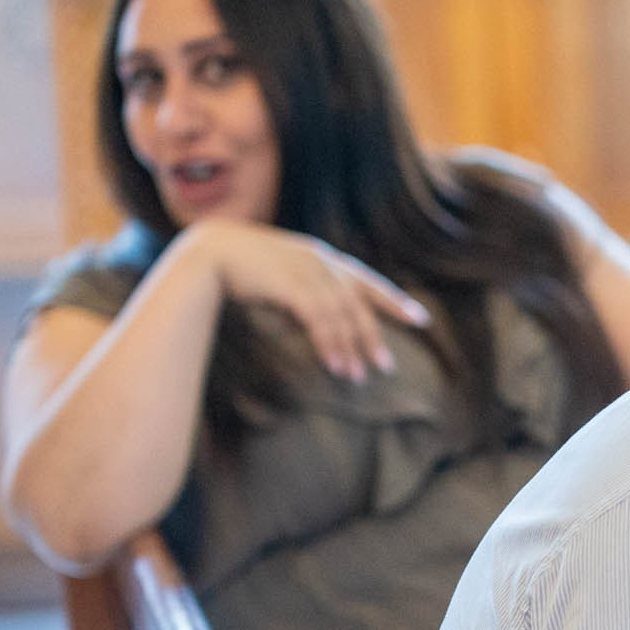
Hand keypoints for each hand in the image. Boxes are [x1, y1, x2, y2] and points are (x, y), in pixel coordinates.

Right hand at [184, 217, 430, 382]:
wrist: (208, 252)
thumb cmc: (242, 268)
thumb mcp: (283, 280)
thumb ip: (306, 300)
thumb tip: (321, 331)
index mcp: (322, 259)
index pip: (367, 283)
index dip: (394, 301)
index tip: (421, 319)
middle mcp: (321, 262)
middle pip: (358, 305)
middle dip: (372, 337)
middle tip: (386, 367)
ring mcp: (307, 271)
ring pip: (340, 316)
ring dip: (349, 349)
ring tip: (357, 377)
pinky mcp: (290, 284)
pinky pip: (318, 319)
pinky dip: (329, 344)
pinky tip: (335, 365)